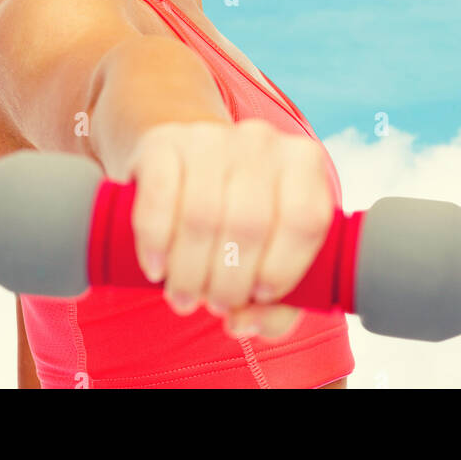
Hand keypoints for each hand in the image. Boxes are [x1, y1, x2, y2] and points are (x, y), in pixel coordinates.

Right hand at [125, 118, 334, 340]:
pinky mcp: (163, 143)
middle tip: (215, 305)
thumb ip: (277, 302)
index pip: (304, 220)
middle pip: (249, 225)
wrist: (188, 165)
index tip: (260, 296)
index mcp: (303, 162)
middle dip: (229, 283)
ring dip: (190, 273)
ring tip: (185, 297)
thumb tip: (246, 322)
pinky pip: (159, 198)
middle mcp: (262, 140)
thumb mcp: (271, 253)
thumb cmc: (240, 218)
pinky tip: (156, 268)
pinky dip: (156, 243)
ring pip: (202, 216)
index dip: (283, 269)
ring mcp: (211, 137)